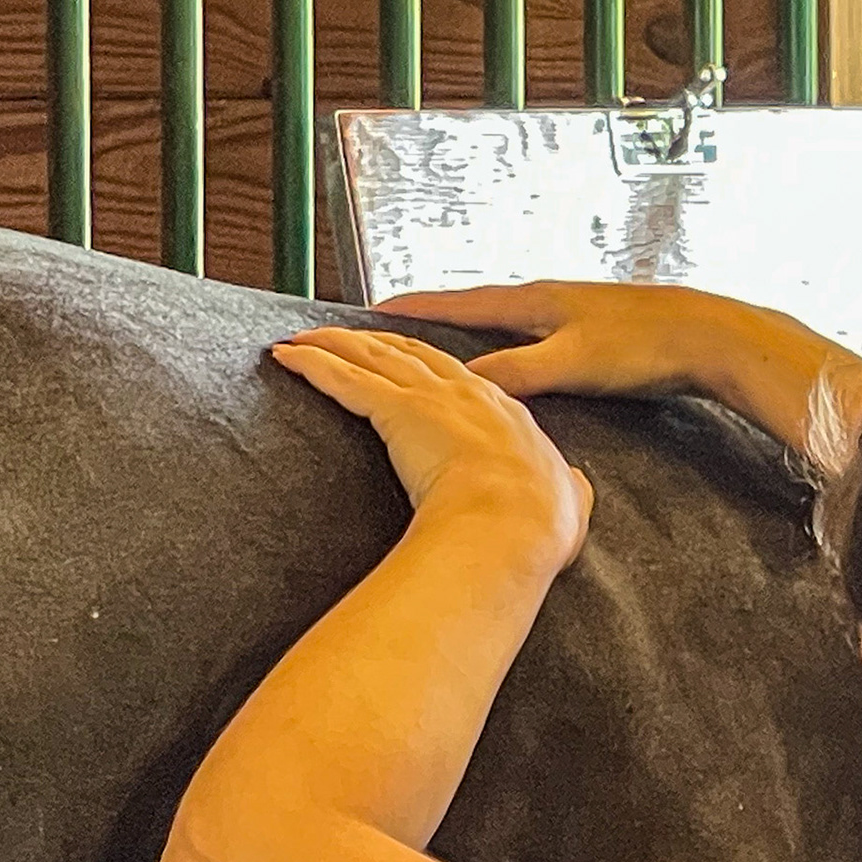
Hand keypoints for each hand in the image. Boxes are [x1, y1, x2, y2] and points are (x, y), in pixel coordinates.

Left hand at [271, 327, 591, 569]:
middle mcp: (469, 394)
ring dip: (333, 343)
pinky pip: (346, 379)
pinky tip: (287, 356)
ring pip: (373, 357)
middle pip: (411, 353)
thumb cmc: (537, 525)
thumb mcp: (568, 504)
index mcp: (508, 415)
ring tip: (301, 339)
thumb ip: (569, 492)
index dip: (430, 365)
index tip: (410, 359)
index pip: (460, 377)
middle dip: (375, 341)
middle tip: (345, 335)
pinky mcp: (399, 410)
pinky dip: (313, 363)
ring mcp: (433, 398)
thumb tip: (575, 492)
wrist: (514, 526)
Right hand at [376, 281, 740, 398]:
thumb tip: (458, 379)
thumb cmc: (643, 346)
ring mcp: (571, 315)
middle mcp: (548, 300)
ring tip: (440, 344)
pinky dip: (506, 348)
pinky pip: (531, 339)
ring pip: (505, 324)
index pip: (459, 302)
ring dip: (470, 332)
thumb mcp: (568, 363)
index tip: (373, 309)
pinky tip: (510, 365)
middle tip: (392, 326)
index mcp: (535, 301)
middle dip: (434, 318)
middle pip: (476, 307)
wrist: (712, 337)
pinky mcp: (593, 335)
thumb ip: (514, 371)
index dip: (414, 309)